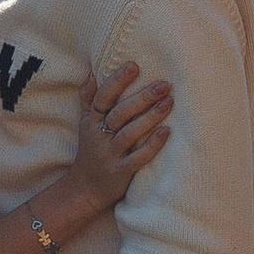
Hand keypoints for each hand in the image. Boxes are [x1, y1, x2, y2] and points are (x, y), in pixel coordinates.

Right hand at [66, 58, 170, 211]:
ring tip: (169, 102)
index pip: (103, 97)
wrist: (84, 188)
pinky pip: (138, 157)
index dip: (117, 81)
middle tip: (164, 84)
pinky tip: (167, 132)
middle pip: (120, 113)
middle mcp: (99, 136)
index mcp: (92, 120)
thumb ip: (88, 98)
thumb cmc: (90, 150)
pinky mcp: (120, 171)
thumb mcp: (84, 123)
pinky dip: (152, 145)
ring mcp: (109, 154)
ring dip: (150, 117)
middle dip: (142, 97)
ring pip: (130, 133)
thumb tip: (91, 72)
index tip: (134, 65)